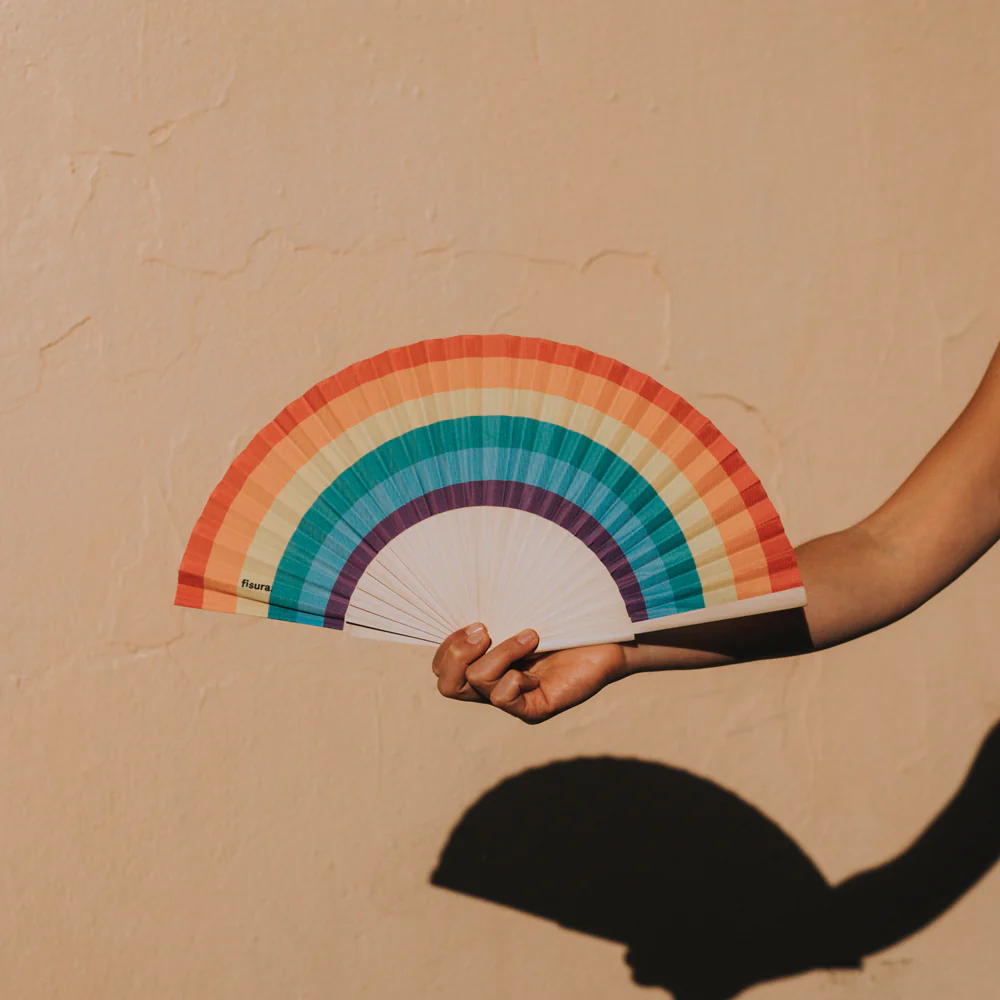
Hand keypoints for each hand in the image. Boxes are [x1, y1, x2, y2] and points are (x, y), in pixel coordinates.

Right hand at [431, 623, 630, 723]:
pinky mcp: (535, 710)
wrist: (611, 634)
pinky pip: (503, 699)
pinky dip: (514, 677)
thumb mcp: (519, 611)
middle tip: (486, 629)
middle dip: (457, 653)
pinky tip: (537, 665)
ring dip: (502, 652)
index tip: (476, 620)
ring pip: (477, 682)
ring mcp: (513, 701)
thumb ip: (492, 614)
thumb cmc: (566, 616)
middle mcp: (493, 685)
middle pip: (445, 685)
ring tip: (531, 636)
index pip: (441, 668)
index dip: (446, 646)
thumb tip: (460, 604)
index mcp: (484, 662)